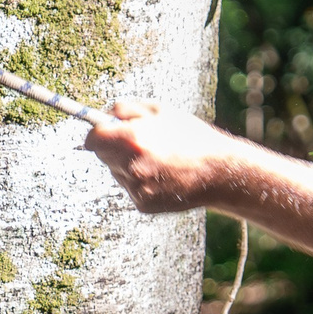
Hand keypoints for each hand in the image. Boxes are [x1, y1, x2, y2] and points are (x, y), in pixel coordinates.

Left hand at [83, 100, 243, 213]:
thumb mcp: (161, 111)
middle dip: (113, 148)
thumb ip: (127, 109)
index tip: (100, 133)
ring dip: (127, 165)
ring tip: (157, 160)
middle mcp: (130, 166)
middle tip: (135, 143)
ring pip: (117, 172)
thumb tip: (104, 115)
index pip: (93, 139)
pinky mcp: (143, 204)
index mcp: (132, 139)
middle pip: (103, 156)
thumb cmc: (191, 136)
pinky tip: (163, 176)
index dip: (96, 134)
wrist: (219, 172)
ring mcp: (136, 188)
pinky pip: (131, 188)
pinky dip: (141, 182)